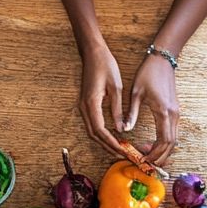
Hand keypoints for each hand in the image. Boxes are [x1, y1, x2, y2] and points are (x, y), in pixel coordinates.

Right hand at [78, 41, 127, 158]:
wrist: (93, 52)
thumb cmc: (105, 65)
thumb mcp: (116, 87)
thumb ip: (117, 110)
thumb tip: (120, 129)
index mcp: (91, 103)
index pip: (100, 131)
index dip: (112, 143)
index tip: (123, 151)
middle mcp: (84, 107)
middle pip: (94, 135)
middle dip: (108, 146)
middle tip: (123, 155)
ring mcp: (83, 106)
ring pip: (92, 131)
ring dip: (104, 141)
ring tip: (119, 149)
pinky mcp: (86, 104)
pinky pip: (93, 124)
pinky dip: (102, 133)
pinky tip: (113, 136)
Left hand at [127, 54, 179, 165]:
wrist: (163, 59)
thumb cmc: (148, 73)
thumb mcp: (136, 93)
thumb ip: (131, 114)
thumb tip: (124, 129)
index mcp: (163, 112)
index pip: (162, 141)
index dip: (154, 154)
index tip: (143, 160)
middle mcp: (173, 115)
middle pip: (171, 145)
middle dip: (159, 157)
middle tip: (145, 162)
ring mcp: (176, 114)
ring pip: (174, 140)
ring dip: (162, 151)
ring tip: (146, 153)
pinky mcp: (175, 112)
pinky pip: (173, 133)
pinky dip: (164, 142)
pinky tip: (152, 143)